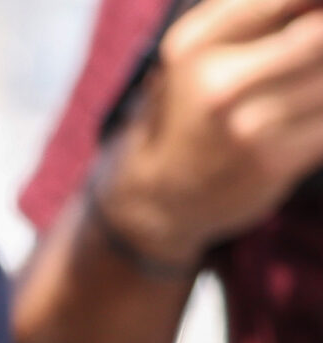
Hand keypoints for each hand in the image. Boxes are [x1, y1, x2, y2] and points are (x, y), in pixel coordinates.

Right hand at [101, 0, 322, 265]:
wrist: (162, 197)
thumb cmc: (191, 108)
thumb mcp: (197, 49)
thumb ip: (251, 11)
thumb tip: (314, 7)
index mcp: (196, 45)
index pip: (280, 0)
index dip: (311, 7)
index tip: (311, 16)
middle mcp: (219, 84)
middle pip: (317, 34)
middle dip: (320, 43)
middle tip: (310, 54)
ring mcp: (248, 126)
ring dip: (322, 78)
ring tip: (300, 86)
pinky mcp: (275, 161)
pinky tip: (305, 113)